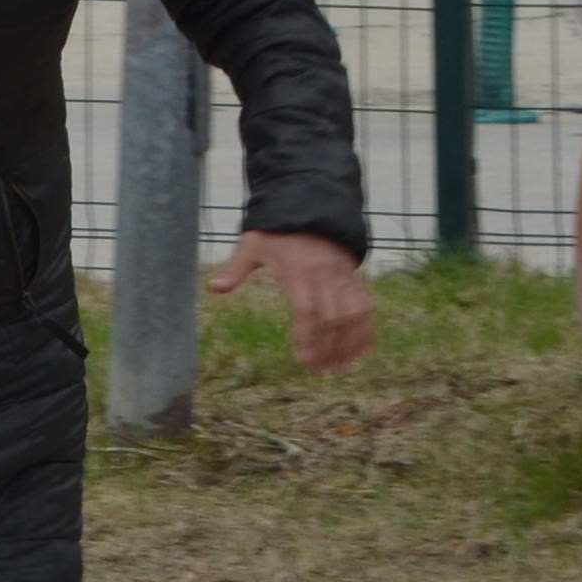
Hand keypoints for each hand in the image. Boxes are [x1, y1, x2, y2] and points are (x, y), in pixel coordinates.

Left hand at [211, 230, 373, 373]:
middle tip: (319, 372)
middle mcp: (325, 276)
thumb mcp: (252, 244)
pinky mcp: (354, 279)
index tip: (302, 360)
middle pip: (333, 318)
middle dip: (329, 348)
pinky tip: (361, 351)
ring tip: (339, 368)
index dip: (307, 337)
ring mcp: (343, 278)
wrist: (311, 210)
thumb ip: (236, 268)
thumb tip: (214, 289)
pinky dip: (366, 329)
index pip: (307, 310)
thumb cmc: (277, 233)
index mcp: (299, 271)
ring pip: (354, 315)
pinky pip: (366, 306)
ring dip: (349, 344)